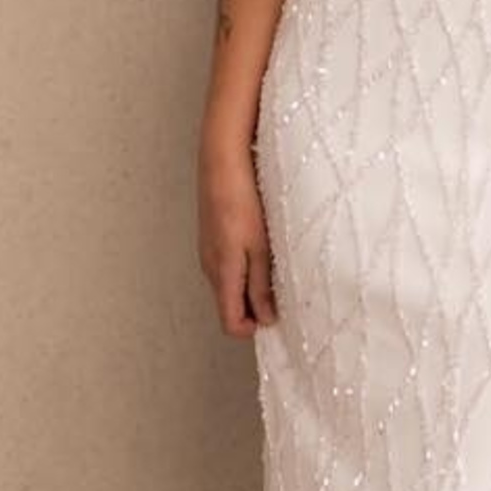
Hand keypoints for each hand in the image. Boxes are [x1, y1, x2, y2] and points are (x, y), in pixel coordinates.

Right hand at [198, 135, 277, 336]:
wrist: (222, 162)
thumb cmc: (243, 200)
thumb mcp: (260, 247)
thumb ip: (261, 285)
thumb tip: (267, 319)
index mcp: (221, 274)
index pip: (231, 323)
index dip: (253, 328)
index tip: (278, 317)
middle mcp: (209, 268)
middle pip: (230, 306)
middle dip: (256, 308)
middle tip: (283, 291)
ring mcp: (207, 252)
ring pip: (229, 286)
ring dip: (251, 286)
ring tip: (275, 267)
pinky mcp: (211, 239)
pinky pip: (226, 267)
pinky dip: (244, 268)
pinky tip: (261, 249)